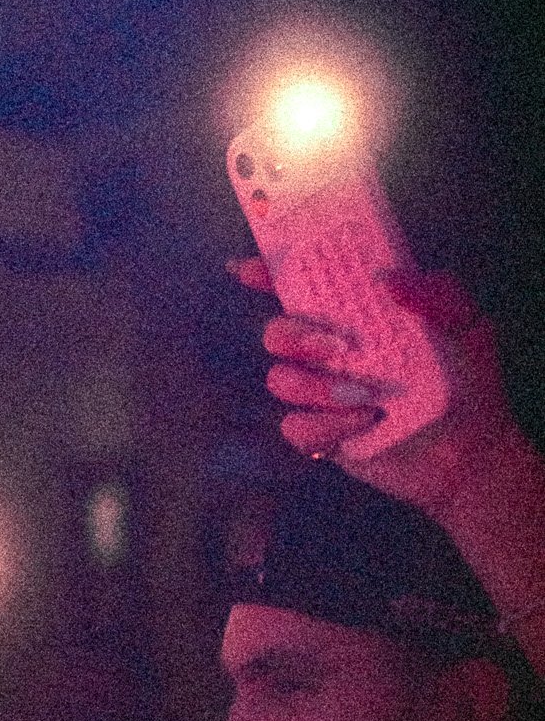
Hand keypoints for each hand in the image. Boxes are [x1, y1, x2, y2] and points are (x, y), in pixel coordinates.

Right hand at [230, 256, 520, 525]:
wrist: (471, 452)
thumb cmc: (469, 382)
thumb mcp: (467, 325)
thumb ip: (436, 293)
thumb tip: (386, 279)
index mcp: (355, 316)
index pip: (301, 288)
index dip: (268, 275)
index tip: (248, 269)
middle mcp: (330, 352)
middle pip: (275, 333)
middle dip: (293, 336)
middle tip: (336, 347)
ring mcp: (322, 394)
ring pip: (280, 381)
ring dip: (316, 387)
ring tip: (365, 395)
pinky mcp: (323, 435)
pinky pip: (294, 427)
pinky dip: (325, 425)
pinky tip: (362, 423)